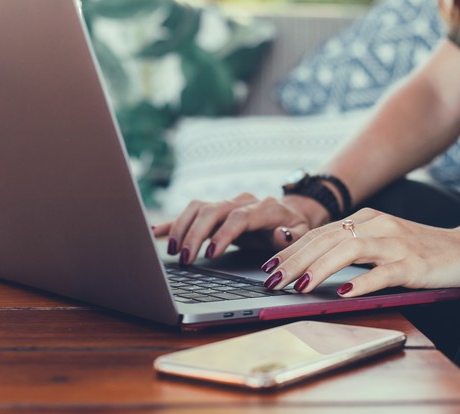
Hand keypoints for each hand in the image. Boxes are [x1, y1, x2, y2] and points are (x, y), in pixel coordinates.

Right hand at [153, 193, 329, 264]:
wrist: (291, 213)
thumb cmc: (295, 229)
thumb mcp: (302, 235)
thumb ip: (292, 237)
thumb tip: (281, 235)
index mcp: (264, 207)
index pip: (238, 217)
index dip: (223, 234)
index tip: (210, 253)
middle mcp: (242, 200)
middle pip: (212, 210)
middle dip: (196, 234)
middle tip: (185, 259)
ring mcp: (227, 203)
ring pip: (198, 207)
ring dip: (182, 228)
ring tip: (173, 252)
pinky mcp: (215, 210)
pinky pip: (191, 212)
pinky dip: (173, 222)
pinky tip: (156, 232)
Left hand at [261, 208, 459, 294]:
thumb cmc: (421, 251)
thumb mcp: (381, 243)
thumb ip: (351, 247)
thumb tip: (307, 263)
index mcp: (367, 220)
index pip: (320, 233)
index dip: (291, 250)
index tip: (267, 267)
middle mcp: (378, 226)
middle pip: (327, 239)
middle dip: (294, 261)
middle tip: (271, 280)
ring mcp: (397, 244)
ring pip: (349, 250)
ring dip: (319, 269)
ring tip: (298, 286)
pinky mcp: (414, 265)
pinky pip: (384, 272)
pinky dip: (361, 282)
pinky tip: (343, 293)